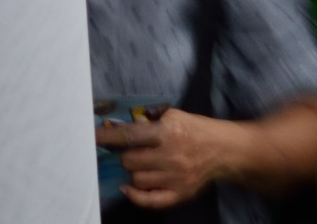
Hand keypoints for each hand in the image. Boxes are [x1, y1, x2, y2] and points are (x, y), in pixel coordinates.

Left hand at [102, 107, 239, 207]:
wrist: (224, 150)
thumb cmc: (194, 129)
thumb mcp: (172, 115)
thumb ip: (146, 120)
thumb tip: (116, 126)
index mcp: (168, 133)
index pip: (129, 136)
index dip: (107, 137)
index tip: (92, 137)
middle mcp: (172, 157)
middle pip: (130, 161)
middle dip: (124, 155)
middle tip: (130, 151)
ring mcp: (177, 179)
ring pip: (137, 180)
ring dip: (133, 171)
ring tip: (141, 163)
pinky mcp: (181, 194)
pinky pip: (151, 201)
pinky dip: (136, 196)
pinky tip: (129, 187)